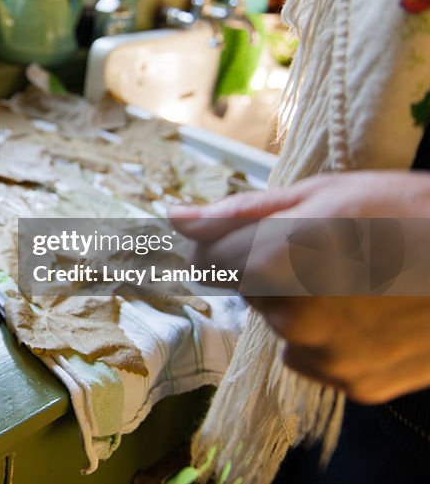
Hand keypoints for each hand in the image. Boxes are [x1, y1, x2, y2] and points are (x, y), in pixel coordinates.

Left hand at [168, 171, 429, 402]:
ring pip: (283, 325)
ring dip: (304, 304)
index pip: (209, 259)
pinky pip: (315, 356)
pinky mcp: (351, 385)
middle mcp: (291, 316)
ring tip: (362, 279)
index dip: (238, 240)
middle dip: (275, 269)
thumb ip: (238, 214)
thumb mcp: (321, 193)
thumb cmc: (407, 213)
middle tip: (334, 249)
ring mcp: (324, 357)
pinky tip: (373, 313)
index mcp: (274, 260)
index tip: (266, 232)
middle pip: (249, 292)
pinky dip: (333, 337)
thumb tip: (174, 221)